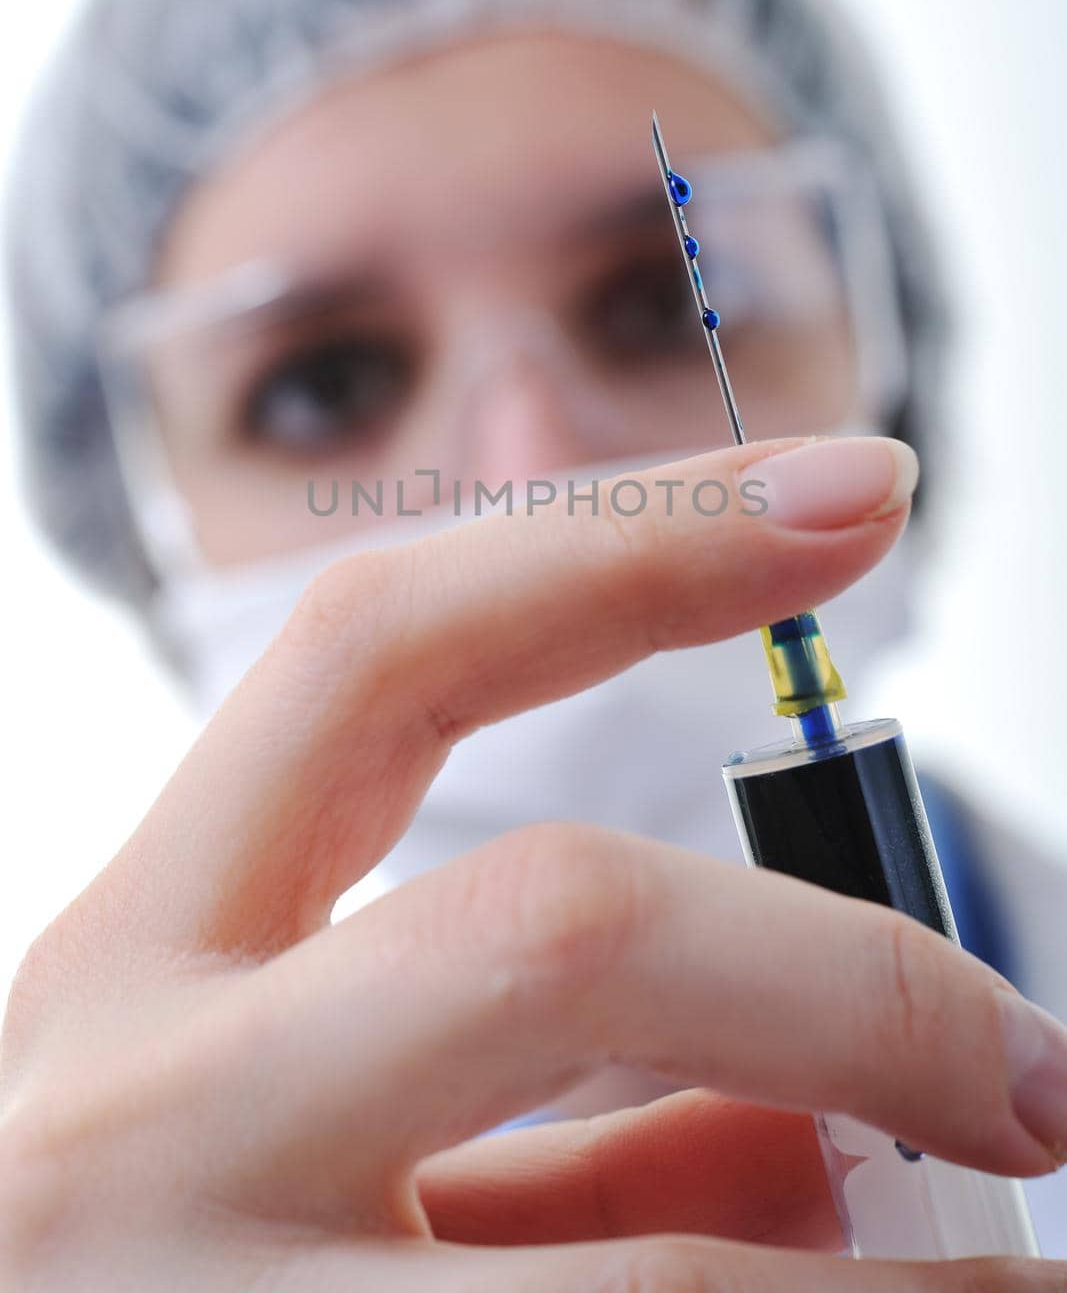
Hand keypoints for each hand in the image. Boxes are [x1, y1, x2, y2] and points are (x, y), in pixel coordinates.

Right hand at [2, 437, 1063, 1289]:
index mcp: (139, 951)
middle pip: (554, 922)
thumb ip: (572, 1121)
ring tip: (1035, 1264)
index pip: (387, 647)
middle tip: (1036, 1064)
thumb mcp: (321, 1155)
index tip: (856, 490)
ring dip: (898, 1258)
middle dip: (845, 976)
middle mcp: (132, 1104)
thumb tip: (842, 1117)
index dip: (638, 536)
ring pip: (656, 1262)